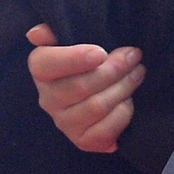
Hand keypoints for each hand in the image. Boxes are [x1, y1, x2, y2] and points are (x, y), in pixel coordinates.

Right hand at [27, 25, 144, 153]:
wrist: (103, 91)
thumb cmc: (90, 61)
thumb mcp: (75, 40)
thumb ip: (56, 33)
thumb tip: (37, 34)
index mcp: (41, 70)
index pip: (45, 64)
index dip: (73, 59)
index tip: (101, 52)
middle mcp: (47, 98)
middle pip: (81, 86)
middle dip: (114, 70)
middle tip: (134, 56)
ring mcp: (64, 122)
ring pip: (96, 106)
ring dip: (123, 88)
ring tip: (137, 73)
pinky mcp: (82, 140)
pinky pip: (106, 130)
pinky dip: (122, 114)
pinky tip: (128, 101)